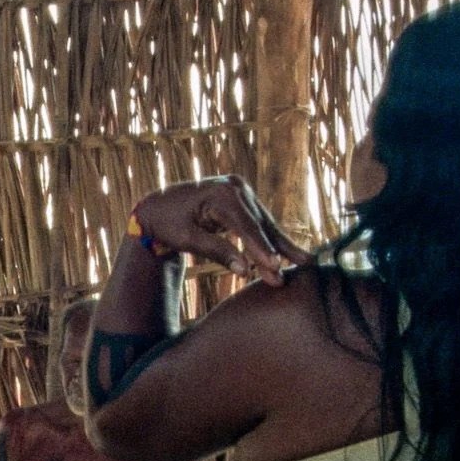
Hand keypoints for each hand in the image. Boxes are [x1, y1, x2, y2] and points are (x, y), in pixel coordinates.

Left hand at [133, 176, 312, 285]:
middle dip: (275, 251)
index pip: (247, 226)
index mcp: (222, 193)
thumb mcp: (188, 239)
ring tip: (303, 263)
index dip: (262, 249)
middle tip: (293, 273)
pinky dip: (268, 239)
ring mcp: (241, 191)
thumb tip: (245, 270)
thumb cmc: (168, 224)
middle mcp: (236, 187)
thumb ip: (217, 252)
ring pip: (263, 224)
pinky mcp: (242, 199)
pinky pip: (257, 222)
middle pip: (260, 225)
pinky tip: (286, 254)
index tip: (276, 267)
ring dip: (279, 246)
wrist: (156, 208)